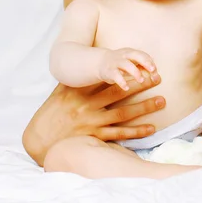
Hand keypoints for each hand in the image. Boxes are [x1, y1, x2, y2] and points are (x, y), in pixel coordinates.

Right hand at [22, 71, 164, 165]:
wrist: (39, 139)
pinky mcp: (95, 138)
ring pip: (123, 114)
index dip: (127, 72)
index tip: (143, 66)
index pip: (107, 79)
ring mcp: (92, 123)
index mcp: (80, 91)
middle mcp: (87, 106)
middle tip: (158, 78)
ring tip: (162, 101)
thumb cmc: (53, 112)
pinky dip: (136, 132)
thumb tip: (93, 63)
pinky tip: (151, 128)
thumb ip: (78, 78)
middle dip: (140, 85)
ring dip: (144, 108)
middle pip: (119, 93)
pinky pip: (119, 135)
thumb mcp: (62, 91)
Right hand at [98, 48, 156, 89]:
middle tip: (152, 70)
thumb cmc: (122, 63)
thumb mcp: (132, 62)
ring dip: (135, 72)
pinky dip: (122, 81)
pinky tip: (126, 88)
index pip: (143, 54)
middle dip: (145, 61)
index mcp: (131, 52)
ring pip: (127, 65)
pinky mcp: (109, 71)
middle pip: (136, 55)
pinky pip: (116, 75)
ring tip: (141, 80)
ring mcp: (116, 62)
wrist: (101, 62)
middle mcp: (125, 55)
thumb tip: (157, 74)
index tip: (155, 70)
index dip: (150, 61)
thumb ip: (143, 67)